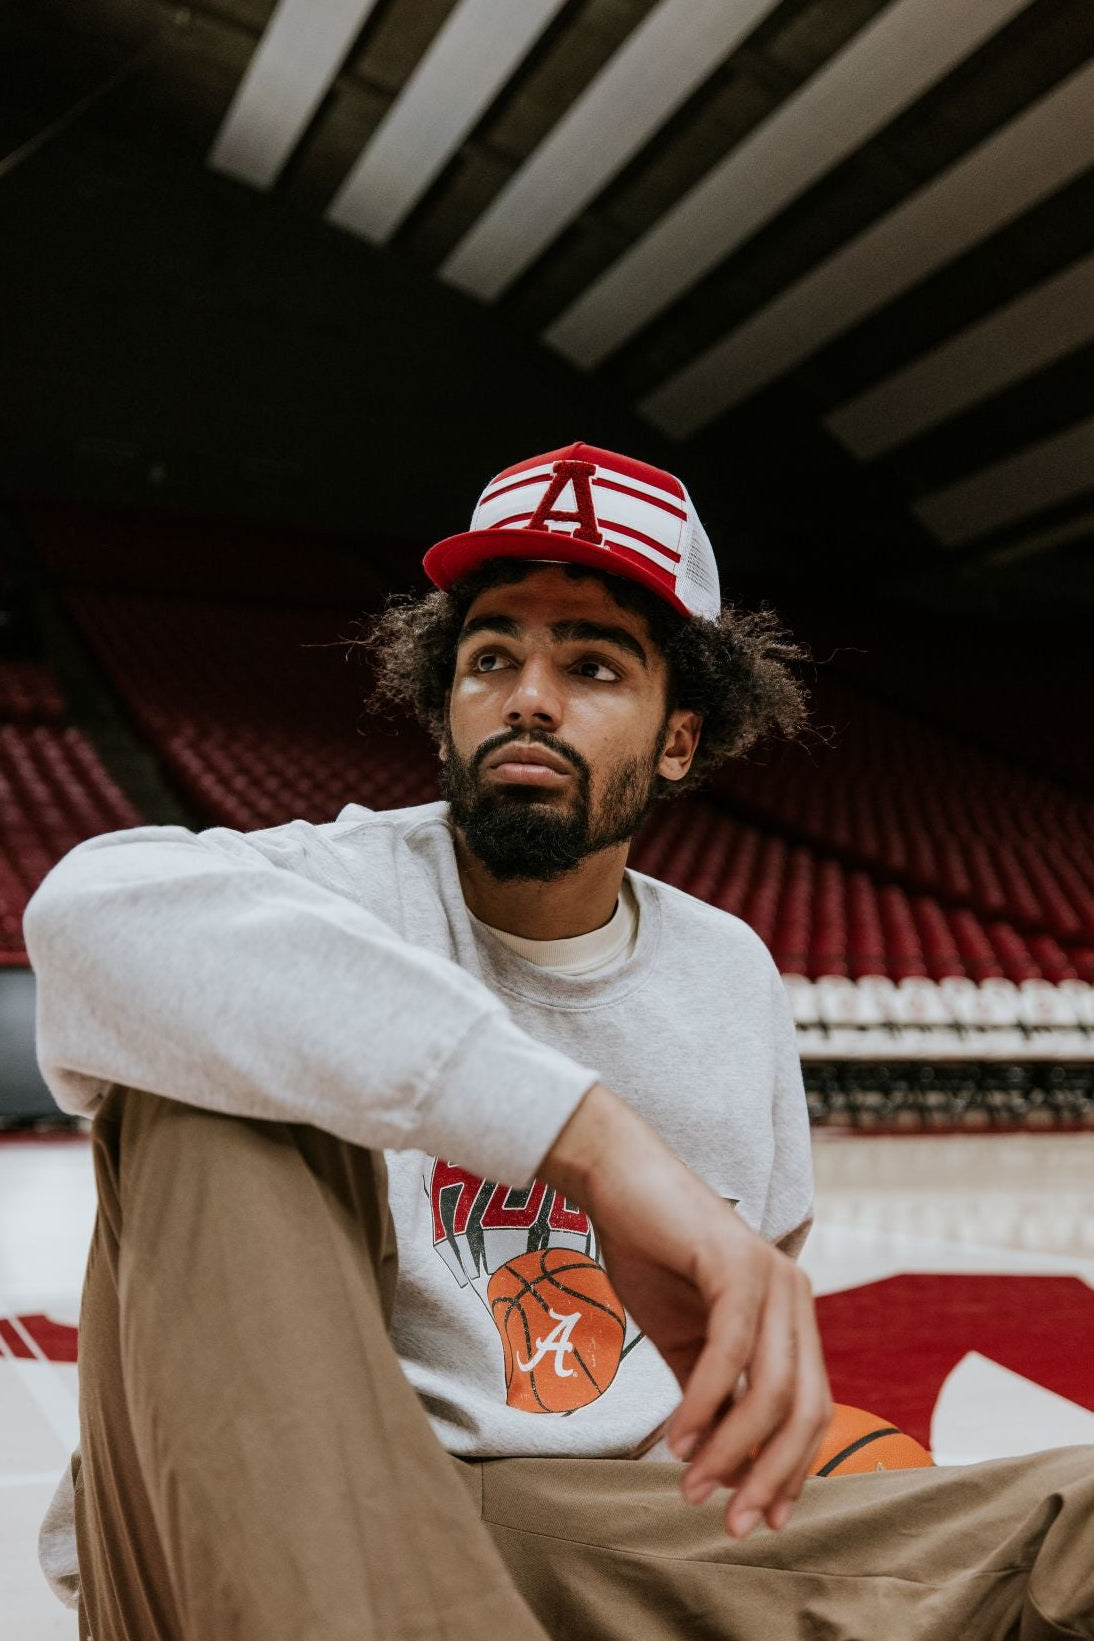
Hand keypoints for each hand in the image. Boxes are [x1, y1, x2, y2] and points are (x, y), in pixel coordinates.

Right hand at [542, 1083, 831, 1537]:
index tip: (757, 1521)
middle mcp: (796, 1295)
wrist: (617, 1181)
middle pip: (805, 1410)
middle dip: (770, 1477)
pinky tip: (676, 1438)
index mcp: (793, 1315)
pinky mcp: (737, 1263)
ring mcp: (773, 1277)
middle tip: (730, 1525)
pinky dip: (705, 1405)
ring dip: (731, 1451)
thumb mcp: (685, 1341)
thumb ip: (711, 1395)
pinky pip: (730, 1353)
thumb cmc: (651, 1254)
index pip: (810, 1411)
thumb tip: (719, 1468)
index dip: (790, 1471)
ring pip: (772, 1390)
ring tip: (689, 1486)